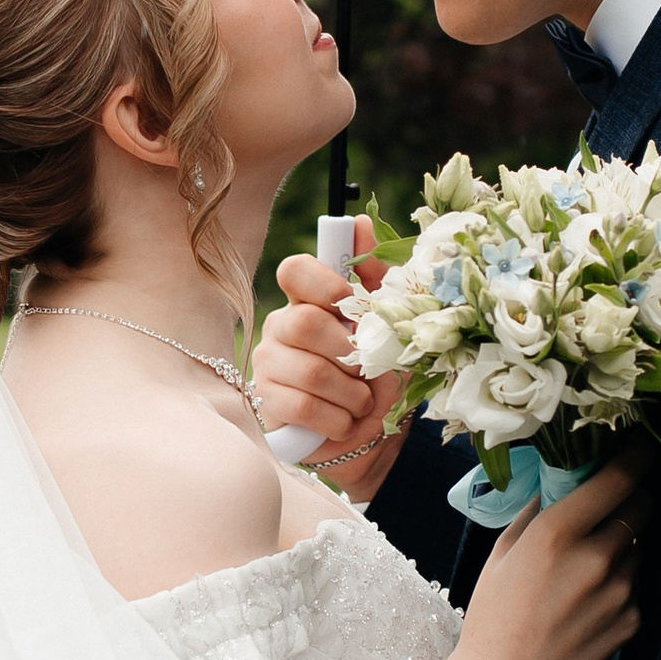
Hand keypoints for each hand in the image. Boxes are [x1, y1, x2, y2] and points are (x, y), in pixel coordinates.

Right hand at [258, 216, 402, 502]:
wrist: (378, 438)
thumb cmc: (383, 377)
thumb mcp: (393, 326)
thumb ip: (377, 278)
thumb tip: (359, 221)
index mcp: (311, 301)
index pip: (295, 270)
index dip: (323, 283)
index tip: (350, 304)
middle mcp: (282, 328)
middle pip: (304, 322)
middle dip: (348, 351)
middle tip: (366, 368)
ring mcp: (269, 366)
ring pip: (307, 370)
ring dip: (350, 393)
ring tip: (361, 402)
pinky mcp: (267, 405)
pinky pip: (301, 405)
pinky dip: (336, 419)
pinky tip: (344, 422)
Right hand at [446, 455, 644, 659]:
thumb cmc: (493, 612)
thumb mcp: (504, 550)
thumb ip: (539, 509)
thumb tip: (564, 478)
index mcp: (559, 533)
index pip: (620, 477)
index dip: (637, 455)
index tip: (642, 446)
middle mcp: (598, 558)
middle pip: (642, 506)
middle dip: (632, 497)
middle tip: (612, 502)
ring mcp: (621, 592)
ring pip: (640, 545)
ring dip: (623, 543)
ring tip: (588, 564)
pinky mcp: (633, 620)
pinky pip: (636, 584)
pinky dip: (620, 581)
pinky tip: (589, 599)